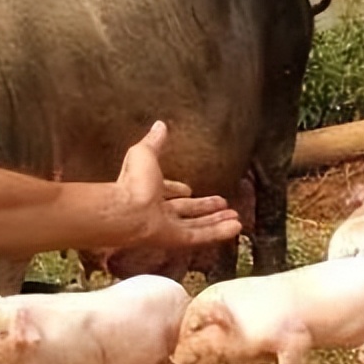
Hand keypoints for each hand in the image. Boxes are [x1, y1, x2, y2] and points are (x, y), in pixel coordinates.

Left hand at [116, 121, 241, 247]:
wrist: (126, 209)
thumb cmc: (132, 182)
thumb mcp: (145, 153)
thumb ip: (155, 141)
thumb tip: (159, 125)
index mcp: (149, 192)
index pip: (167, 192)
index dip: (177, 190)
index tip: (188, 189)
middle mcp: (159, 212)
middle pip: (187, 211)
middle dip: (206, 208)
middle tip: (223, 205)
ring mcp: (168, 227)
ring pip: (198, 226)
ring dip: (217, 222)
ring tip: (236, 218)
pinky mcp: (177, 239)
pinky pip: (201, 236)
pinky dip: (219, 232)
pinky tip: (236, 227)